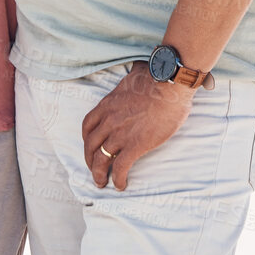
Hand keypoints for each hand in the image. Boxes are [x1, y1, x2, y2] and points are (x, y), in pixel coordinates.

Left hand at [81, 62, 193, 190]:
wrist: (167, 85)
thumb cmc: (156, 78)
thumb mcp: (134, 76)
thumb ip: (132, 78)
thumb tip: (140, 68)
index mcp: (106, 106)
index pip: (87, 126)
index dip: (86, 139)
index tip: (90, 146)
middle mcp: (108, 121)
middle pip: (90, 145)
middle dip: (89, 160)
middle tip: (93, 170)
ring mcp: (120, 134)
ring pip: (101, 159)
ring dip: (99, 173)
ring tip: (101, 183)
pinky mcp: (135, 145)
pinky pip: (120, 167)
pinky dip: (118, 178)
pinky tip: (120, 185)